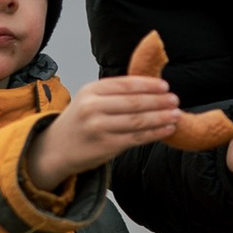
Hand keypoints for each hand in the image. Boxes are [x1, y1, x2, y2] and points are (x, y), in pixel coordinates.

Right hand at [25, 75, 186, 187]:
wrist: (55, 148)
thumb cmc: (79, 121)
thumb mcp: (90, 99)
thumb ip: (114, 93)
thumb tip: (151, 87)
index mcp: (91, 90)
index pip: (126, 85)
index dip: (148, 85)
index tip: (165, 86)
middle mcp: (93, 107)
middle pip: (134, 103)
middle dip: (158, 101)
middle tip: (175, 100)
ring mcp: (99, 127)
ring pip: (137, 121)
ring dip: (161, 117)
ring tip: (176, 115)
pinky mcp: (105, 146)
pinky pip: (136, 138)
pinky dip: (155, 133)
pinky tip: (167, 129)